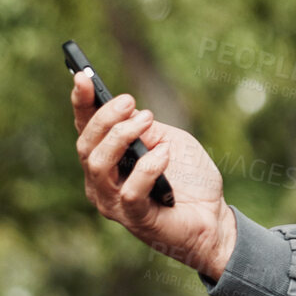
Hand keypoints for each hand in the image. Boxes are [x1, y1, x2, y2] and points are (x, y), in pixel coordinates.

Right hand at [71, 70, 235, 278]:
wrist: (214, 218)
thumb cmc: (190, 180)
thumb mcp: (171, 141)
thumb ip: (149, 130)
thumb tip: (131, 116)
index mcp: (109, 159)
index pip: (86, 129)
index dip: (81, 103)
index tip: (83, 77)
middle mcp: (102, 182)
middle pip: (87, 146)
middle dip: (106, 119)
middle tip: (131, 102)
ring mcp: (114, 202)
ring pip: (99, 165)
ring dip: (121, 137)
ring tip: (148, 120)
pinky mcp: (135, 218)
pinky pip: (131, 190)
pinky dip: (148, 167)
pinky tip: (165, 154)